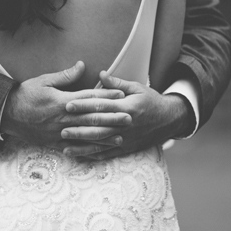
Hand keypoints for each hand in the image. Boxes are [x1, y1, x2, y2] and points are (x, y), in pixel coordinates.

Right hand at [1, 62, 131, 148]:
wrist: (7, 115)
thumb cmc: (26, 95)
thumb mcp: (44, 81)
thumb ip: (65, 76)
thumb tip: (82, 65)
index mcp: (62, 101)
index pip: (89, 97)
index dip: (106, 95)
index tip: (122, 94)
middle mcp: (63, 119)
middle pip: (92, 118)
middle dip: (112, 118)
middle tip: (129, 118)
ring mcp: (59, 133)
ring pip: (86, 136)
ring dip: (105, 137)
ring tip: (121, 137)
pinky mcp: (55, 143)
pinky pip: (75, 148)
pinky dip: (88, 150)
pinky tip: (100, 151)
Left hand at [61, 71, 194, 159]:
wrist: (169, 120)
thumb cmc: (151, 101)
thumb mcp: (137, 88)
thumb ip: (117, 83)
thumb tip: (100, 74)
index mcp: (127, 107)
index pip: (101, 106)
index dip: (84, 106)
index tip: (68, 104)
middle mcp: (125, 125)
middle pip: (98, 127)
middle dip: (79, 128)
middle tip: (61, 126)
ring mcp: (125, 139)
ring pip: (100, 144)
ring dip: (82, 145)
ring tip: (65, 145)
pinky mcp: (126, 149)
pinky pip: (108, 154)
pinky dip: (93, 155)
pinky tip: (80, 155)